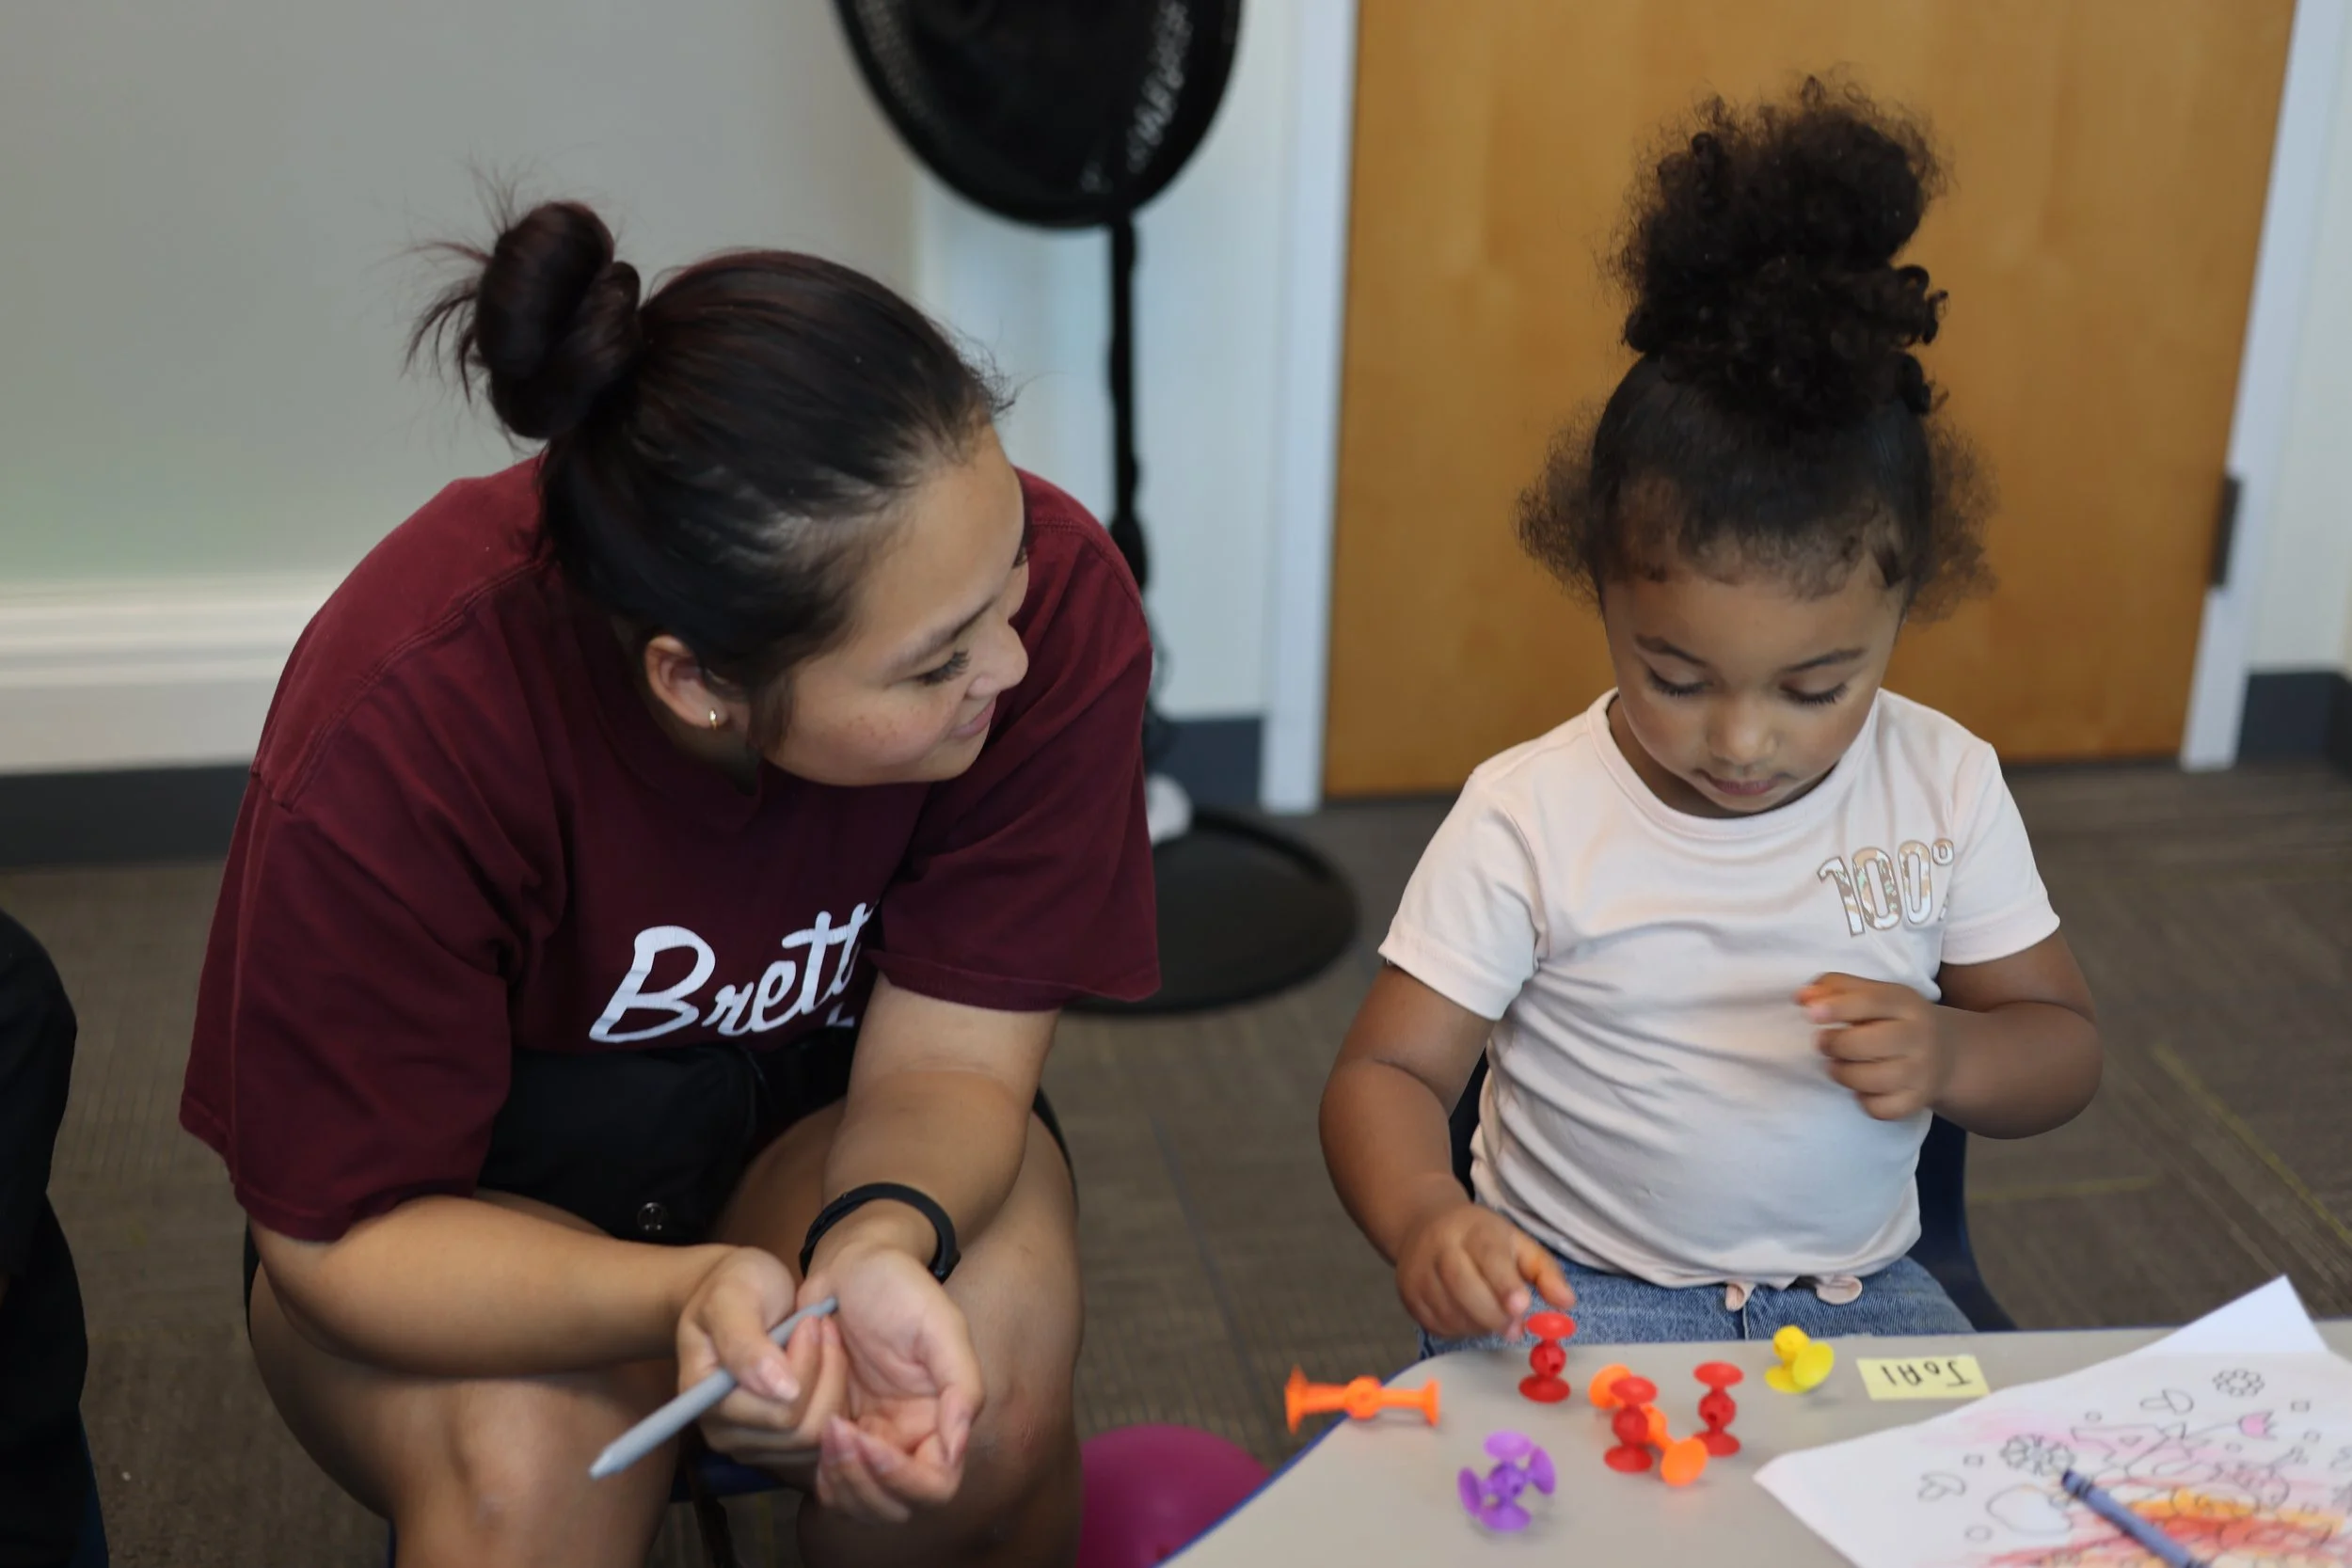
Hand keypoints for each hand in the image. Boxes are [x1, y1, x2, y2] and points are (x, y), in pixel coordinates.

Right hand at [679, 1246, 843, 1468]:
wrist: (742, 1292)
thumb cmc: (735, 1288)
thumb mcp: (731, 1298)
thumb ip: (745, 1343)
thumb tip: (779, 1390)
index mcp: (707, 1404)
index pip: (776, 1414)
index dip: (804, 1370)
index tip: (810, 1322)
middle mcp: (726, 1434)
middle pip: (800, 1431)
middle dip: (823, 1373)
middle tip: (823, 1327)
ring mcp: (754, 1445)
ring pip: (817, 1436)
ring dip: (833, 1384)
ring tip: (826, 1340)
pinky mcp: (781, 1445)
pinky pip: (825, 1437)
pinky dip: (836, 1399)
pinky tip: (829, 1364)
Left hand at [802, 1238, 984, 1524]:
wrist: (851, 1264)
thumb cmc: (899, 1286)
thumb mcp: (939, 1324)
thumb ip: (961, 1384)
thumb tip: (958, 1447)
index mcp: (940, 1421)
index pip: (934, 1486)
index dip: (900, 1478)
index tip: (864, 1439)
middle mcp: (907, 1440)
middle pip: (892, 1508)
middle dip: (860, 1482)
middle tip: (833, 1432)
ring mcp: (870, 1440)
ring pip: (856, 1502)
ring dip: (836, 1475)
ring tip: (823, 1424)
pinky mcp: (835, 1434)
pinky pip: (824, 1479)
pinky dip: (814, 1468)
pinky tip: (809, 1430)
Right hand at [1395, 1198, 1572, 1340]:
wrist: (1424, 1225)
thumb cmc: (1480, 1238)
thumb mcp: (1517, 1243)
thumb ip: (1545, 1271)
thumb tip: (1566, 1302)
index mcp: (1473, 1228)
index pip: (1487, 1254)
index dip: (1504, 1283)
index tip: (1522, 1306)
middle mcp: (1440, 1246)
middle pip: (1463, 1285)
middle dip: (1493, 1314)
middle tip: (1515, 1329)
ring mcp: (1419, 1271)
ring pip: (1449, 1310)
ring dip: (1477, 1325)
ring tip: (1494, 1321)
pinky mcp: (1408, 1295)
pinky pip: (1435, 1323)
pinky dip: (1458, 1330)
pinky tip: (1470, 1319)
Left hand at [1801, 972, 1955, 1120]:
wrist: (1946, 1053)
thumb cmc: (1893, 1019)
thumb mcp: (1872, 994)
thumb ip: (1834, 988)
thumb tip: (1801, 997)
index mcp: (1905, 1003)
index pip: (1870, 1002)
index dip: (1836, 1007)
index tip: (1810, 1014)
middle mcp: (1918, 1036)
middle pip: (1867, 1044)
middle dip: (1834, 1045)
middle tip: (1823, 1043)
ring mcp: (1921, 1072)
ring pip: (1870, 1080)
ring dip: (1843, 1074)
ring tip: (1837, 1065)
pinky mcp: (1918, 1100)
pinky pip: (1880, 1108)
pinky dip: (1864, 1101)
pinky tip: (1863, 1087)